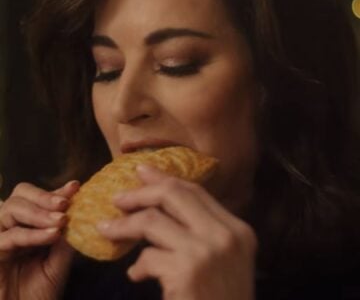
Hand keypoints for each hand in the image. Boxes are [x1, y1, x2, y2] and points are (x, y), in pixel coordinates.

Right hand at [0, 180, 79, 299]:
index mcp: (30, 224)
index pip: (40, 198)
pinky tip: (52, 235)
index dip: (57, 191)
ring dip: (39, 212)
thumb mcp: (59, 261)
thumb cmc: (39, 293)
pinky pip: (9, 236)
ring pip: (11, 209)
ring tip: (61, 220)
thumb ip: (65, 237)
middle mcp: (12, 226)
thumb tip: (77, 212)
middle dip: (44, 196)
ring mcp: (0, 238)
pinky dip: (32, 234)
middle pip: (20, 194)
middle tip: (65, 204)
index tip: (76, 187)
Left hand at [97, 165, 256, 299]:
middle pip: (175, 194)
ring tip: (107, 229)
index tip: (142, 171)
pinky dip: (137, 265)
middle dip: (141, 192)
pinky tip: (135, 274)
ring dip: (124, 225)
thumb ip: (201, 232)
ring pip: (153, 220)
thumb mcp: (223, 262)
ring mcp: (207, 252)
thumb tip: (159, 210)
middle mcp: (226, 235)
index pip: (196, 191)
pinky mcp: (188, 272)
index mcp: (237, 229)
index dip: (165, 179)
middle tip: (117, 197)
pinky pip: (149, 257)